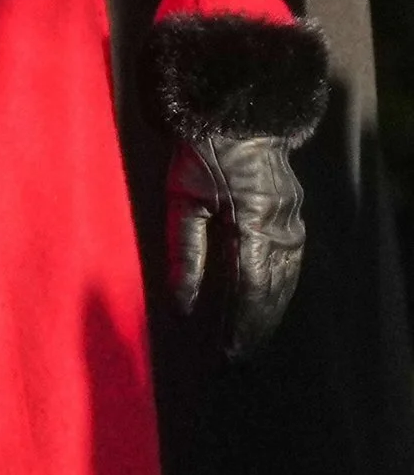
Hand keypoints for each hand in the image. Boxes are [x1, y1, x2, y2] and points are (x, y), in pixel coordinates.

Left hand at [165, 133, 307, 360]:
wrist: (237, 116)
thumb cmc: (201, 156)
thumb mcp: (182, 202)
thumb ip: (185, 254)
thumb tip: (183, 305)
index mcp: (252, 226)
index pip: (250, 289)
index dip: (241, 325)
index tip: (228, 352)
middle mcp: (279, 227)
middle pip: (272, 290)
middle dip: (255, 327)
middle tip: (238, 358)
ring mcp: (291, 219)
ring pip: (285, 278)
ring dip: (270, 311)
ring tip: (252, 339)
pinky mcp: (292, 212)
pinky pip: (290, 260)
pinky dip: (279, 286)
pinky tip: (269, 301)